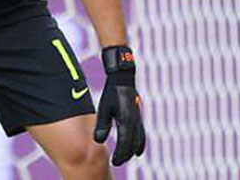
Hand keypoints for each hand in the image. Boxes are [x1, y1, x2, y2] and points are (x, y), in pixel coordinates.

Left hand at [94, 46, 145, 165]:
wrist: (123, 78)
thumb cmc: (112, 92)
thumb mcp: (104, 108)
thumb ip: (102, 125)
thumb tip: (98, 141)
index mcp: (127, 120)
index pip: (125, 143)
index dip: (120, 154)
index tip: (114, 162)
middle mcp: (135, 121)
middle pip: (133, 144)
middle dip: (126, 155)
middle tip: (118, 162)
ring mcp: (139, 118)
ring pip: (140, 139)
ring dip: (134, 150)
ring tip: (128, 157)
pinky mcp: (138, 115)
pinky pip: (141, 133)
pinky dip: (139, 142)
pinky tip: (137, 148)